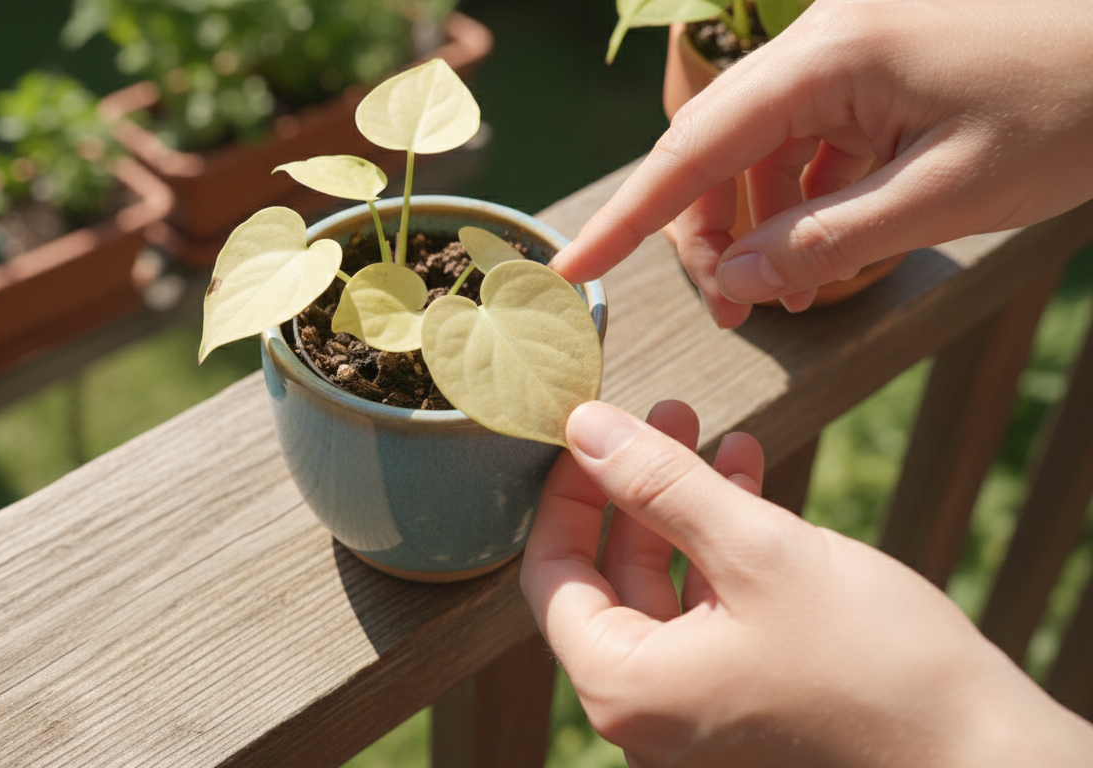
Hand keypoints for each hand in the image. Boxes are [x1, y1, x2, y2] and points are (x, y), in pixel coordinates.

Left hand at [521, 400, 1092, 765]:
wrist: (984, 755)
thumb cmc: (872, 662)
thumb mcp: (756, 550)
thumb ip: (661, 484)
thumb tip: (585, 427)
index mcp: (624, 687)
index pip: (552, 574)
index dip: (568, 493)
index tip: (592, 431)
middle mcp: (647, 711)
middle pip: (609, 576)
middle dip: (637, 486)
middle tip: (664, 413)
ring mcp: (696, 712)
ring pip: (667, 586)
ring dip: (687, 505)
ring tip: (714, 431)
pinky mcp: (744, 702)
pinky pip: (712, 612)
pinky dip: (724, 548)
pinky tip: (751, 479)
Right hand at [551, 0, 1092, 327]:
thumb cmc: (1073, 106)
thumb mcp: (946, 194)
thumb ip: (828, 242)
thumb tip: (742, 282)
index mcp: (831, 56)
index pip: (696, 146)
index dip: (629, 214)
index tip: (573, 263)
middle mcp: (823, 41)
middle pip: (717, 147)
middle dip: (709, 232)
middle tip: (735, 311)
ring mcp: (849, 51)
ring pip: (759, 149)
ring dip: (758, 223)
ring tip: (784, 293)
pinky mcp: (875, 69)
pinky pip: (808, 141)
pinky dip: (803, 200)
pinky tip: (824, 250)